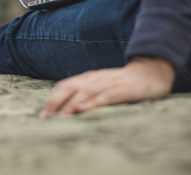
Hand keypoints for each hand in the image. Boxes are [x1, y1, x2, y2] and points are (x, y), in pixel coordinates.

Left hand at [39, 57, 174, 117]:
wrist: (148, 73)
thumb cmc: (121, 83)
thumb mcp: (100, 86)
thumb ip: (85, 93)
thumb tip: (65, 108)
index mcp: (88, 78)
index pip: (65, 85)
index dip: (52, 98)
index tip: (42, 114)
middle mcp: (95, 79)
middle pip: (70, 87)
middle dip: (56, 102)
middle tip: (45, 118)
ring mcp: (108, 84)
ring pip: (85, 92)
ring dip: (71, 104)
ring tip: (60, 117)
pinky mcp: (122, 90)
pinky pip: (106, 96)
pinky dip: (94, 102)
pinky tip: (84, 109)